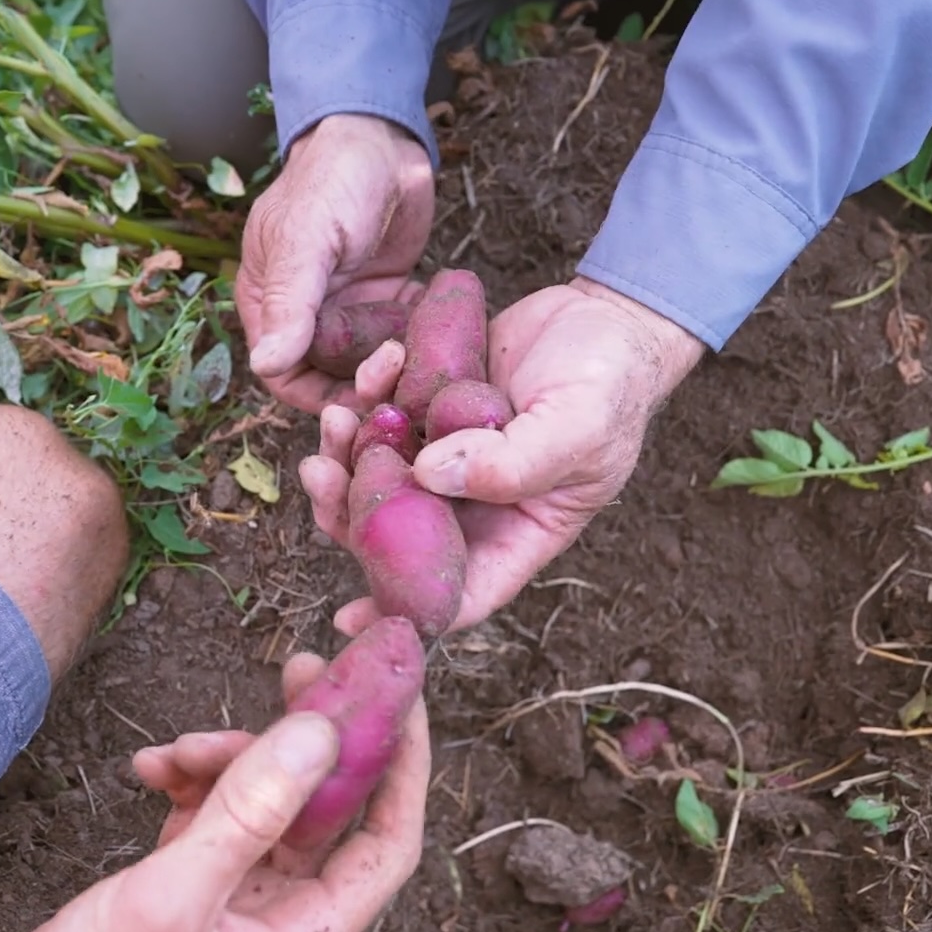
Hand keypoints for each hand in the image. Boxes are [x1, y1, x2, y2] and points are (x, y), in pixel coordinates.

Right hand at [0, 649, 429, 931]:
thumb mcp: (169, 900)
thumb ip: (246, 816)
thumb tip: (319, 735)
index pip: (387, 842)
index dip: (401, 766)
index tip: (397, 692)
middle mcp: (279, 920)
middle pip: (325, 809)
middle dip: (313, 739)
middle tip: (303, 666)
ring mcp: (232, 903)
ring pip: (264, 802)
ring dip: (230, 760)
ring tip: (181, 749)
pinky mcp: (184, 888)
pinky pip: (210, 815)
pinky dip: (187, 783)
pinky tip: (150, 769)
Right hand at [236, 113, 435, 414]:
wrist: (383, 139)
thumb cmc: (332, 178)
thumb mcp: (307, 238)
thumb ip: (291, 302)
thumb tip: (266, 365)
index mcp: (271, 305)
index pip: (284, 375)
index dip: (316, 397)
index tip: (355, 402)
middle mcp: (309, 315)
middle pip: (330, 378)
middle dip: (362, 387)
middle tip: (397, 372)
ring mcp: (351, 309)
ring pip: (369, 365)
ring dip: (394, 371)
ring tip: (418, 354)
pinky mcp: (388, 299)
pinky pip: (401, 338)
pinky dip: (419, 345)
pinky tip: (439, 337)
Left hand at [302, 277, 706, 633]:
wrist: (605, 317)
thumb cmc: (611, 383)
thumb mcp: (577, 426)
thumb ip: (512, 462)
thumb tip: (427, 475)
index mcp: (517, 532)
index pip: (460, 593)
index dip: (406, 609)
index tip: (349, 614)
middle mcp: (475, 505)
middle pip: (398, 536)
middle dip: (350, 511)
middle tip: (320, 473)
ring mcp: (448, 458)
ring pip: (378, 477)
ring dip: (346, 453)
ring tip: (336, 414)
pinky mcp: (431, 412)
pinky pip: (383, 420)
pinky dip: (369, 396)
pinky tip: (380, 364)